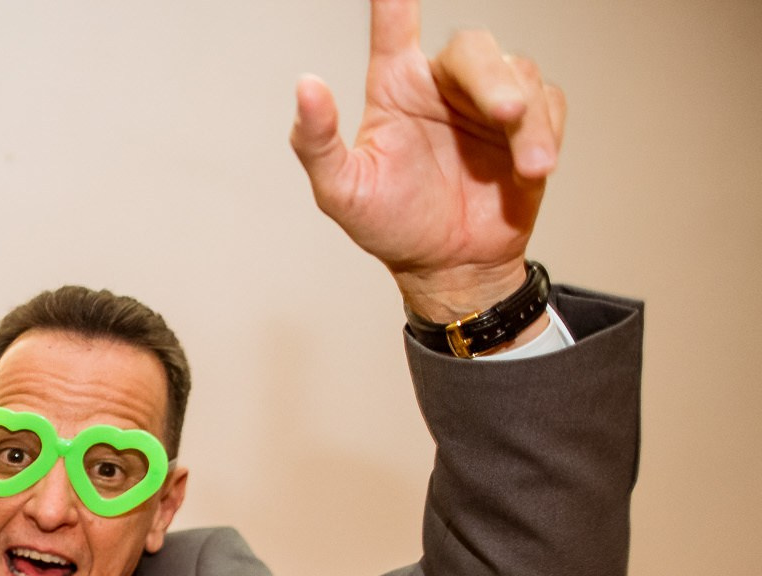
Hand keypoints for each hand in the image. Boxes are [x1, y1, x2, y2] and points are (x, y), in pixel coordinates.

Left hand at [289, 0, 566, 320]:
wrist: (447, 267)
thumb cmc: (390, 227)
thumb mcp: (341, 191)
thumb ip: (316, 141)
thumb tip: (306, 86)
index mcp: (395, 88)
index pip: (392, 28)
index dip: (395, 2)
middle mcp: (443, 86)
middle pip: (474, 48)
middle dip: (494, 78)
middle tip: (507, 112)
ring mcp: (488, 103)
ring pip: (521, 73)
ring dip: (530, 120)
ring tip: (530, 166)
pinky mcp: (529, 124)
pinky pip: (551, 104)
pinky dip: (547, 133)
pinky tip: (533, 169)